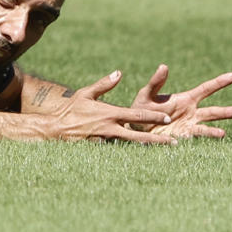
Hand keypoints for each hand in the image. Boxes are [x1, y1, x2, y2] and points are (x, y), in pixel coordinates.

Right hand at [31, 69, 174, 143]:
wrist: (56, 128)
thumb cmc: (72, 109)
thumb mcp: (86, 93)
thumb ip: (104, 84)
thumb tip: (119, 73)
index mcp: (110, 112)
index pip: (137, 114)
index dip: (154, 116)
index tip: (167, 117)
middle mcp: (111, 127)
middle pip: (140, 134)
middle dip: (158, 139)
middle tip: (174, 142)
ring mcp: (107, 140)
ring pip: (132, 145)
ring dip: (148, 148)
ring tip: (163, 152)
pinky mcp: (103, 149)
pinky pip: (120, 151)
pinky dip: (131, 154)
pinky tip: (144, 158)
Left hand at [131, 65, 231, 141]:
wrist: (135, 126)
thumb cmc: (142, 107)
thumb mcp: (147, 93)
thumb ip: (156, 82)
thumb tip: (164, 66)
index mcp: (186, 99)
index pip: (206, 89)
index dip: (219, 82)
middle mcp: (191, 113)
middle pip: (213, 112)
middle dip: (227, 112)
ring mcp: (189, 126)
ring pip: (206, 127)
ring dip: (215, 131)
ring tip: (223, 133)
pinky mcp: (182, 137)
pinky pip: (192, 138)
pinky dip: (195, 140)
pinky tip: (198, 143)